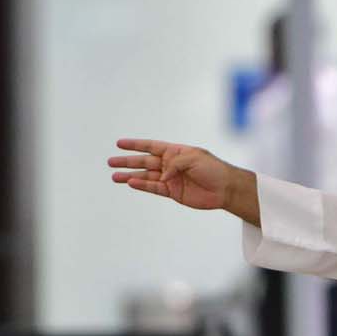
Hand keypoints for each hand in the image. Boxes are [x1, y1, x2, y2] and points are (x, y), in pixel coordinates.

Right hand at [109, 139, 251, 217]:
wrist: (225, 189)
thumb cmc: (213, 169)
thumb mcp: (194, 158)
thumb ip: (175, 163)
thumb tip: (162, 175)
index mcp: (176, 151)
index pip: (151, 146)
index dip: (136, 145)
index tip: (120, 143)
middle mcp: (171, 164)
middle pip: (144, 162)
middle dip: (128, 161)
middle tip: (111, 161)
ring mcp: (170, 178)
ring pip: (146, 176)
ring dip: (130, 176)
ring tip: (114, 176)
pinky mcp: (172, 192)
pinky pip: (154, 188)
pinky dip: (142, 185)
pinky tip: (130, 183)